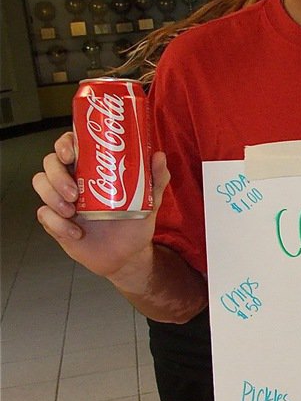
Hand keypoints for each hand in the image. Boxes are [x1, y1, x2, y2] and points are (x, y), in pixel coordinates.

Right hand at [33, 130, 170, 279]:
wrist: (127, 256)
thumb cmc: (135, 223)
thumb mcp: (150, 201)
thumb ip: (156, 179)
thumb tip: (159, 156)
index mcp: (91, 169)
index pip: (69, 145)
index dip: (64, 144)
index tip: (70, 153)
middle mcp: (73, 180)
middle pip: (50, 163)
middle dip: (56, 174)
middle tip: (74, 193)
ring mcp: (62, 199)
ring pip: (41, 183)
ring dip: (52, 196)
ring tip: (72, 212)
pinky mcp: (55, 221)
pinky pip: (44, 215)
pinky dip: (57, 223)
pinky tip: (76, 233)